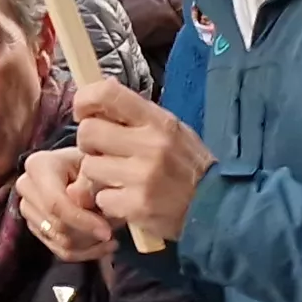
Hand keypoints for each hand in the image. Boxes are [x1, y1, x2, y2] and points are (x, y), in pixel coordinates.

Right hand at [22, 147, 118, 261]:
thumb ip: (89, 184)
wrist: (84, 167)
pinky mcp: (37, 227)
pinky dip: (86, 252)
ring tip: (111, 235)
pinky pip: (61, 251)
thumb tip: (81, 203)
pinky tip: (104, 246)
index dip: (82, 222)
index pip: (55, 204)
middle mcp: (26, 187)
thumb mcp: (96, 166)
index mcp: (38, 166)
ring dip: (90, 244)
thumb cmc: (93, 163)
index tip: (107, 232)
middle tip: (113, 230)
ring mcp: (29, 209)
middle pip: (57, 226)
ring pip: (61, 242)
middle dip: (89, 233)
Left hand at [73, 77, 211, 244]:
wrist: (217, 207)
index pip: (107, 94)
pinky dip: (110, 201)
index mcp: (158, 121)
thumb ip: (137, 116)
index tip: (84, 113)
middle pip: (88, 132)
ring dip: (98, 176)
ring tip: (120, 179)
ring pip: (90, 167)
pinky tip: (128, 200)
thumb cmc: (189, 166)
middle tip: (103, 154)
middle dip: (89, 144)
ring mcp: (143, 177)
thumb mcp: (172, 130)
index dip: (85, 100)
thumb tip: (96, 101)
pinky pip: (102, 198)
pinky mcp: (138, 206)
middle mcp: (150, 145)